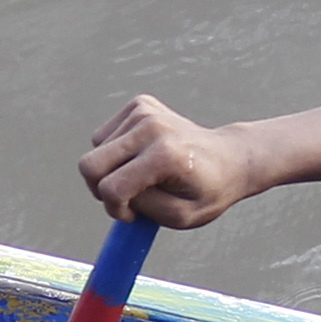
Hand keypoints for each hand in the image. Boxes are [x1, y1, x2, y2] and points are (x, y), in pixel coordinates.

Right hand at [80, 95, 255, 228]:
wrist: (230, 159)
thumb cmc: (208, 191)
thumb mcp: (181, 217)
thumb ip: (143, 209)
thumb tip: (111, 191)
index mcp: (165, 156)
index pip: (111, 188)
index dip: (115, 210)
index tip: (133, 215)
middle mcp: (151, 127)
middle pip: (90, 164)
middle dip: (99, 188)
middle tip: (125, 198)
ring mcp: (145, 111)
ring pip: (96, 149)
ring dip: (111, 168)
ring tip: (140, 175)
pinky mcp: (140, 104)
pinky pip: (104, 134)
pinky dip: (115, 150)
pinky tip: (140, 156)